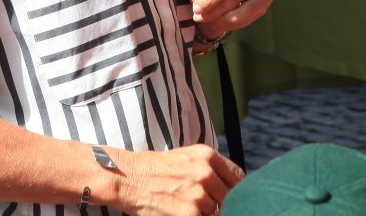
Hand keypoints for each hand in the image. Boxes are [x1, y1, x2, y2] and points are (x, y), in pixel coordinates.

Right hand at [113, 143, 243, 215]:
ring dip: (206, 213)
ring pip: (217, 212)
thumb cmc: (154, 168)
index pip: (238, 178)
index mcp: (207, 156)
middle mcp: (206, 174)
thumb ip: (210, 168)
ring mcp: (198, 196)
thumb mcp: (185, 157)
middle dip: (220, 203)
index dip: (235, 190)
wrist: (127, 178)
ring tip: (187, 207)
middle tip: (203, 203)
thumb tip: (231, 186)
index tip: (229, 195)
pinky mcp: (189, 215)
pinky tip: (181, 212)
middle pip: (230, 198)